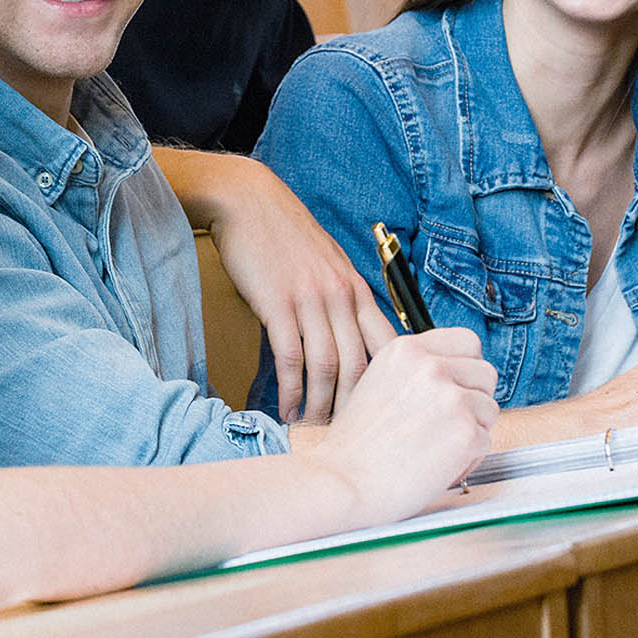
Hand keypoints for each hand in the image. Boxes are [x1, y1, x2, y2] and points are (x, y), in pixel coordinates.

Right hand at [157, 148, 396, 421]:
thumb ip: (343, 299)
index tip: (381, 412)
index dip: (388, 385)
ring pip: (327, 367)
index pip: (388, 345)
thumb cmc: (286, 236)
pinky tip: (285, 407)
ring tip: (312, 429)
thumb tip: (352, 340)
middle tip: (346, 435)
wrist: (249, 202)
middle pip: (360, 366)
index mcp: (356, 289)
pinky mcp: (278, 303)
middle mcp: (340, 296)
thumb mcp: (328, 263)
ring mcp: (310, 299)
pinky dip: (290, 389)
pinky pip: (290, 357)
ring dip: (320, 405)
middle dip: (355, 407)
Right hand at [309, 329, 497, 522]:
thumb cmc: (354, 444)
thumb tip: (450, 377)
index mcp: (407, 350)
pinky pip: (485, 442)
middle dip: (473, 399)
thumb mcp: (376, 383)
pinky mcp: (465, 433)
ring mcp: (451, 398)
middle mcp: (431, 367)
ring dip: (471, 430)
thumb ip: (414, 373)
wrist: (342, 481)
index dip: (466, 366)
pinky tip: (437, 466)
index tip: (455, 387)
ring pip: (490, 409)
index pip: (467, 341)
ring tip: (437, 447)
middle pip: (485, 373)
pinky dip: (468, 459)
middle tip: (446, 424)